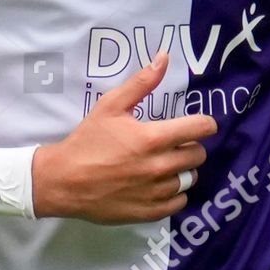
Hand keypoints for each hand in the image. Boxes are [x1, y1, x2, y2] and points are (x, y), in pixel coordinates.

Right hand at [33, 51, 216, 223]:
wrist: (64, 181)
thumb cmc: (87, 141)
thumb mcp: (110, 106)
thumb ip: (141, 83)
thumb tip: (165, 57)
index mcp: (153, 138)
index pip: (200, 129)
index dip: (204, 124)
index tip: (198, 124)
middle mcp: (160, 167)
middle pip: (198, 155)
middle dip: (190, 146)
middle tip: (171, 143)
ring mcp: (156, 192)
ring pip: (190, 179)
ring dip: (182, 170)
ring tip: (163, 164)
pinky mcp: (150, 212)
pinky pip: (180, 202)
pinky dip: (174, 193)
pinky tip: (158, 185)